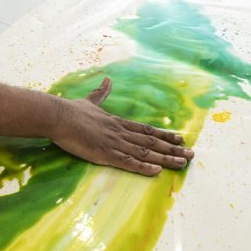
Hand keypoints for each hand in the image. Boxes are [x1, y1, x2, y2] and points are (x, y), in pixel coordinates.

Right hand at [51, 78, 192, 175]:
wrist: (59, 116)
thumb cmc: (72, 110)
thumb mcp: (90, 101)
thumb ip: (101, 93)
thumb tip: (108, 80)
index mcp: (117, 122)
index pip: (147, 130)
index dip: (165, 135)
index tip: (180, 139)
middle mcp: (121, 133)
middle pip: (152, 142)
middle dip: (172, 149)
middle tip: (191, 155)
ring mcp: (115, 143)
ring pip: (145, 153)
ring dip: (165, 159)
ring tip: (182, 163)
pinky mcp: (105, 154)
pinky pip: (128, 163)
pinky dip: (143, 167)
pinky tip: (156, 171)